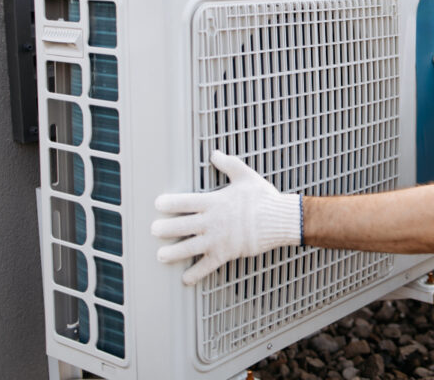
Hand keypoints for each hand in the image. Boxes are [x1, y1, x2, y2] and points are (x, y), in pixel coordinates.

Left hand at [151, 150, 301, 285]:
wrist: (280, 219)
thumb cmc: (263, 198)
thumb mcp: (246, 176)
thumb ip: (228, 164)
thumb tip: (215, 153)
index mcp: (214, 201)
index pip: (184, 202)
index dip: (168, 203)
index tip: (158, 204)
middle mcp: (212, 221)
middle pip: (180, 226)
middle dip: (164, 229)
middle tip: (153, 230)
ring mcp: (217, 239)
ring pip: (188, 248)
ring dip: (172, 253)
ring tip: (161, 255)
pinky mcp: (226, 253)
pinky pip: (207, 266)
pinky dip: (195, 274)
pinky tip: (185, 278)